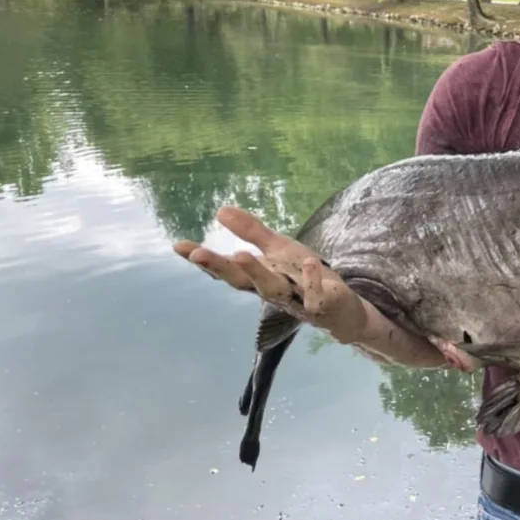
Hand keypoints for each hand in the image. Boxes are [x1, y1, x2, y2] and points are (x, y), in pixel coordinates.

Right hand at [173, 206, 375, 343]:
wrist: (341, 309)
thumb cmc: (303, 278)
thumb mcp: (279, 250)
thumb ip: (252, 232)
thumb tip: (219, 210)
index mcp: (258, 278)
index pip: (226, 269)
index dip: (204, 259)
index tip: (178, 245)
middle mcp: (271, 291)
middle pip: (241, 281)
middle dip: (219, 267)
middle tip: (198, 253)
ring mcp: (294, 299)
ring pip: (272, 288)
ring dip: (256, 272)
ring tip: (240, 254)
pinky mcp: (321, 305)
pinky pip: (314, 294)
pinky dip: (310, 280)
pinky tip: (309, 261)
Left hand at [174, 207, 476, 373]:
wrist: (363, 330)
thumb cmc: (389, 331)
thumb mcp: (413, 342)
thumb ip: (437, 351)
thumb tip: (469, 367)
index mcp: (340, 315)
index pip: (328, 305)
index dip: (318, 292)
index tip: (311, 275)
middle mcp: (308, 306)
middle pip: (279, 294)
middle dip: (260, 279)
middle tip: (240, 262)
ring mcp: (288, 292)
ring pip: (252, 282)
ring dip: (222, 268)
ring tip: (191, 252)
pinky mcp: (279, 272)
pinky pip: (248, 265)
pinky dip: (222, 252)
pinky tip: (186, 245)